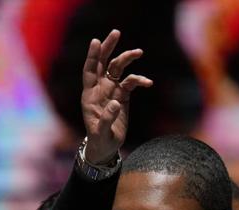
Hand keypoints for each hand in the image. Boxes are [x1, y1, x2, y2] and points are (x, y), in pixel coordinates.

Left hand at [81, 30, 152, 164]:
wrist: (105, 148)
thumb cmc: (99, 141)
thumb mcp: (100, 133)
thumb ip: (107, 119)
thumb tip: (115, 103)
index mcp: (89, 96)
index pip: (89, 71)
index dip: (92, 56)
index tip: (96, 41)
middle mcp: (99, 90)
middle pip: (103, 63)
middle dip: (108, 48)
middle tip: (116, 33)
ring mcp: (111, 91)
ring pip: (118, 69)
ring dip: (127, 59)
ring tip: (139, 52)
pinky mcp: (123, 96)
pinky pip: (131, 82)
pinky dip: (139, 80)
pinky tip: (148, 83)